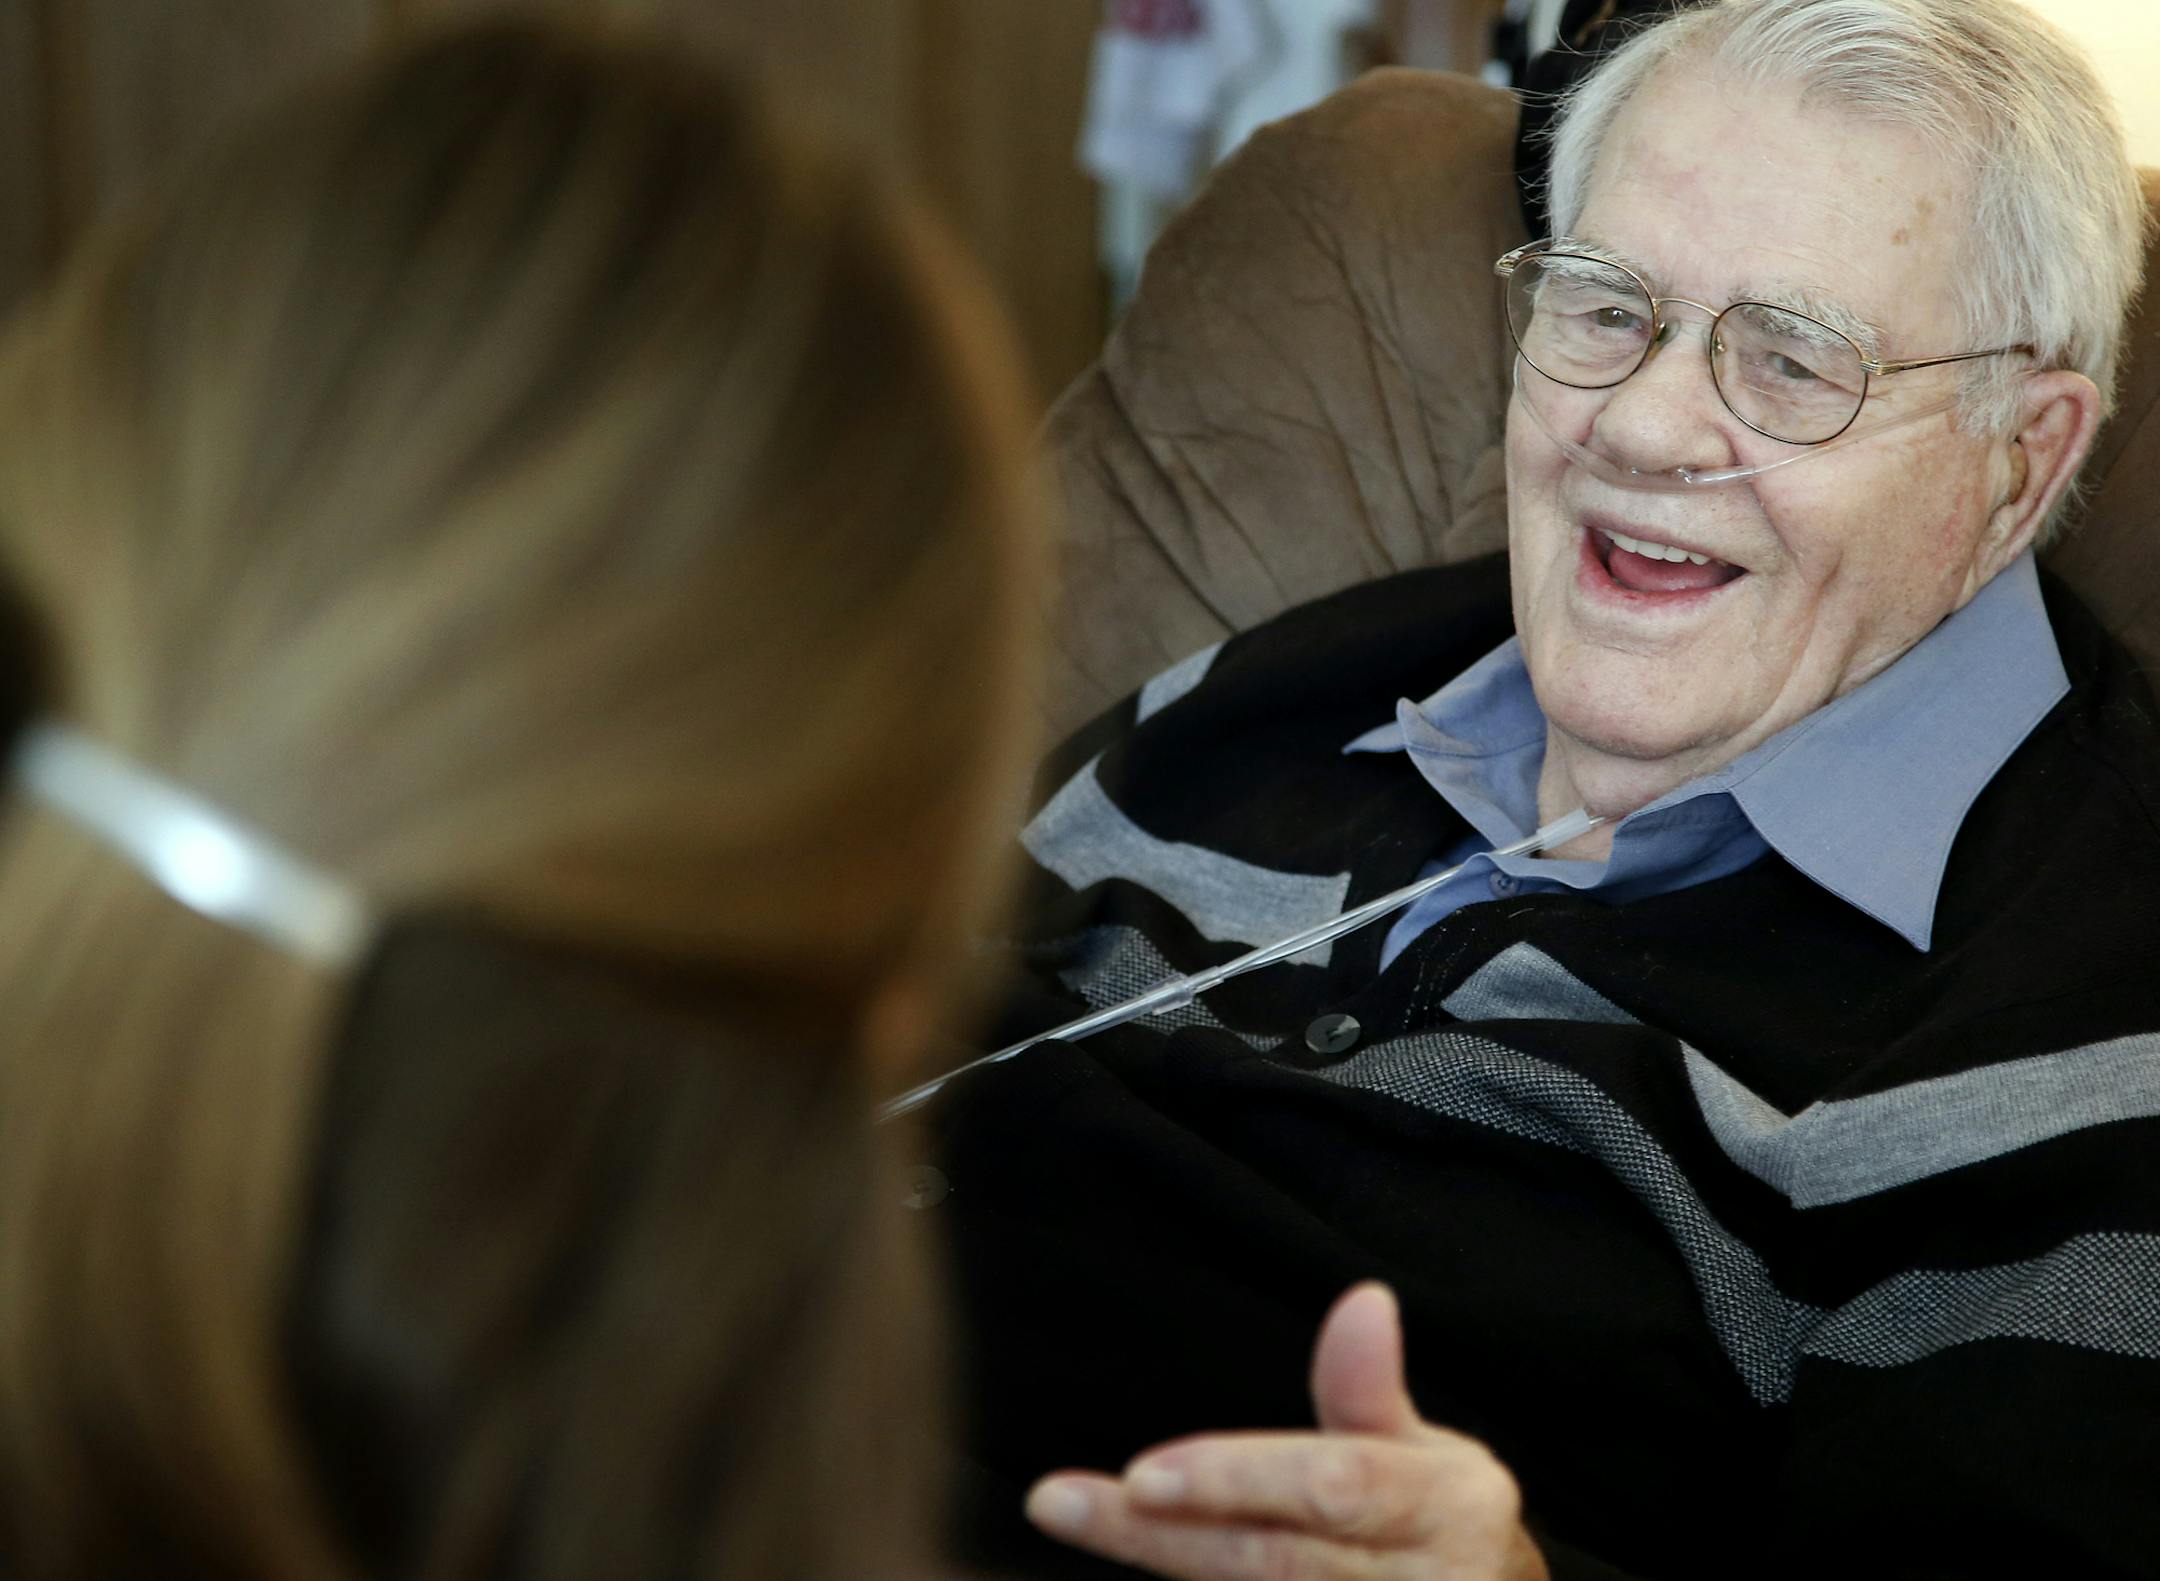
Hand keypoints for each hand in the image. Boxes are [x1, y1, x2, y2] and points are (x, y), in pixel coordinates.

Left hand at [1024, 1282, 1548, 1580]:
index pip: (1327, 1488)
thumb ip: (1368, 1390)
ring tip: (1076, 1522)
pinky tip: (1135, 1569)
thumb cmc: (1438, 1524)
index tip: (1141, 1471)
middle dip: (1159, 1535)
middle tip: (1060, 1502)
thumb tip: (1362, 1300)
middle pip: (1270, 1561)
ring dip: (1166, 1565)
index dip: (1233, 1478)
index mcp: (1445, 1509)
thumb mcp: (1426, 1453)